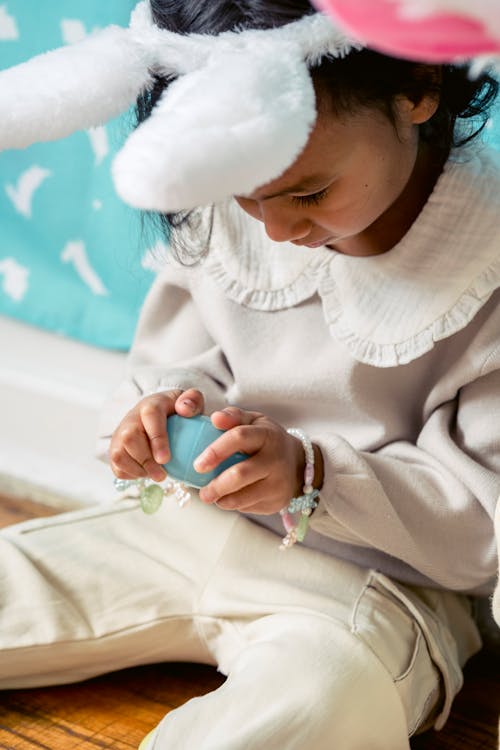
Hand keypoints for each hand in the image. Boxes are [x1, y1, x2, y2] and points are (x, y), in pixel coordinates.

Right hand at [109, 388, 204, 481]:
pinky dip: (131, 474)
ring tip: (156, 474)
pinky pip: (116, 466)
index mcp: (151, 405)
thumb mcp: (191, 401)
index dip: (157, 438)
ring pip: (118, 454)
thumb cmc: (177, 412)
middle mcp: (131, 418)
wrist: (159, 416)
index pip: (150, 416)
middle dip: (146, 461)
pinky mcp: (115, 448)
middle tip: (162, 475)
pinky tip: (146, 472)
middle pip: (129, 438)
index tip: (165, 459)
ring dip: (138, 470)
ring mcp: (120, 434)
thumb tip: (185, 410)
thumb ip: (193, 399)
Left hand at [195, 407, 322, 514]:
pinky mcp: (278, 502)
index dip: (216, 451)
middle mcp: (276, 459)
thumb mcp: (253, 422)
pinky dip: (234, 504)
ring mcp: (279, 483)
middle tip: (202, 493)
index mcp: (267, 434)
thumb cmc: (266, 440)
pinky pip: (249, 507)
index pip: (239, 438)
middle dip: (217, 485)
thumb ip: (233, 416)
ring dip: (222, 500)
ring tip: (210, 497)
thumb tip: (215, 418)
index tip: (198, 465)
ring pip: (244, 496)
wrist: (298, 463)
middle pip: (241, 474)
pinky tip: (229, 498)